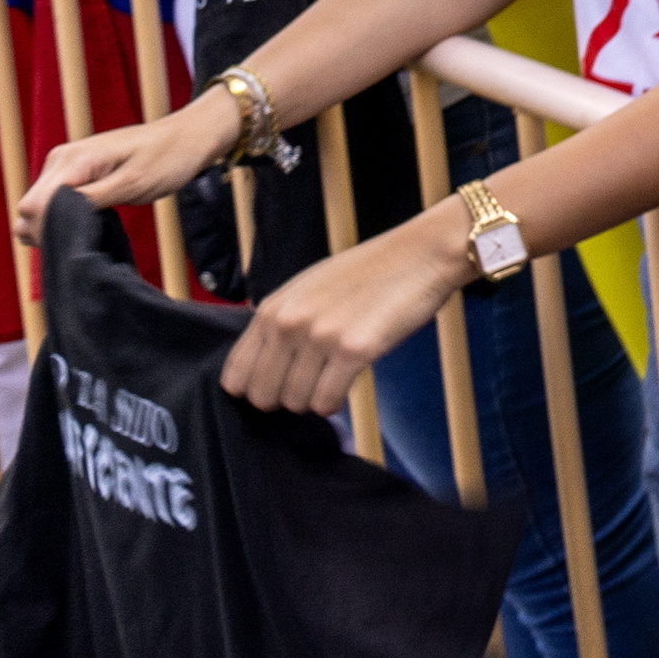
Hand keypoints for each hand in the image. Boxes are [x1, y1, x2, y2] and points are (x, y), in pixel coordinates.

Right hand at [21, 88, 246, 235]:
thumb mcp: (132, 184)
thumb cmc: (168, 159)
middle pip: (29, 208)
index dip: (46, 230)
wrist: (189, 136)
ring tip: (89, 231)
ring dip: (54, 224)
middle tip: (84, 240)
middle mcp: (60, 159)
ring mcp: (65, 164)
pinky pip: (53, 200)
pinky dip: (62, 216)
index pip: (33, 206)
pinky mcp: (74, 171)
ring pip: (38, 206)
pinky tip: (87, 223)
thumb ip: (89, 201)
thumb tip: (51, 221)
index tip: (75, 242)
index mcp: (72, 160)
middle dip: (47, 230)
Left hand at [223, 216, 471, 412]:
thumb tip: (262, 370)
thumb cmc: (369, 272)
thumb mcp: (309, 288)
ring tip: (334, 379)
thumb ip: (281, 322)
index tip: (280, 386)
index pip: (235, 377)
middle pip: (263, 397)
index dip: (257, 389)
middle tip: (313, 384)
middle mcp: (288, 323)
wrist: (423, 254)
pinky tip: (348, 384)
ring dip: (314, 400)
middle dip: (286, 399)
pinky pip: (326, 402)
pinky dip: (335, 402)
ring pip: (295, 403)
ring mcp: (319, 337)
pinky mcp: (354, 350)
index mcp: (273, 308)